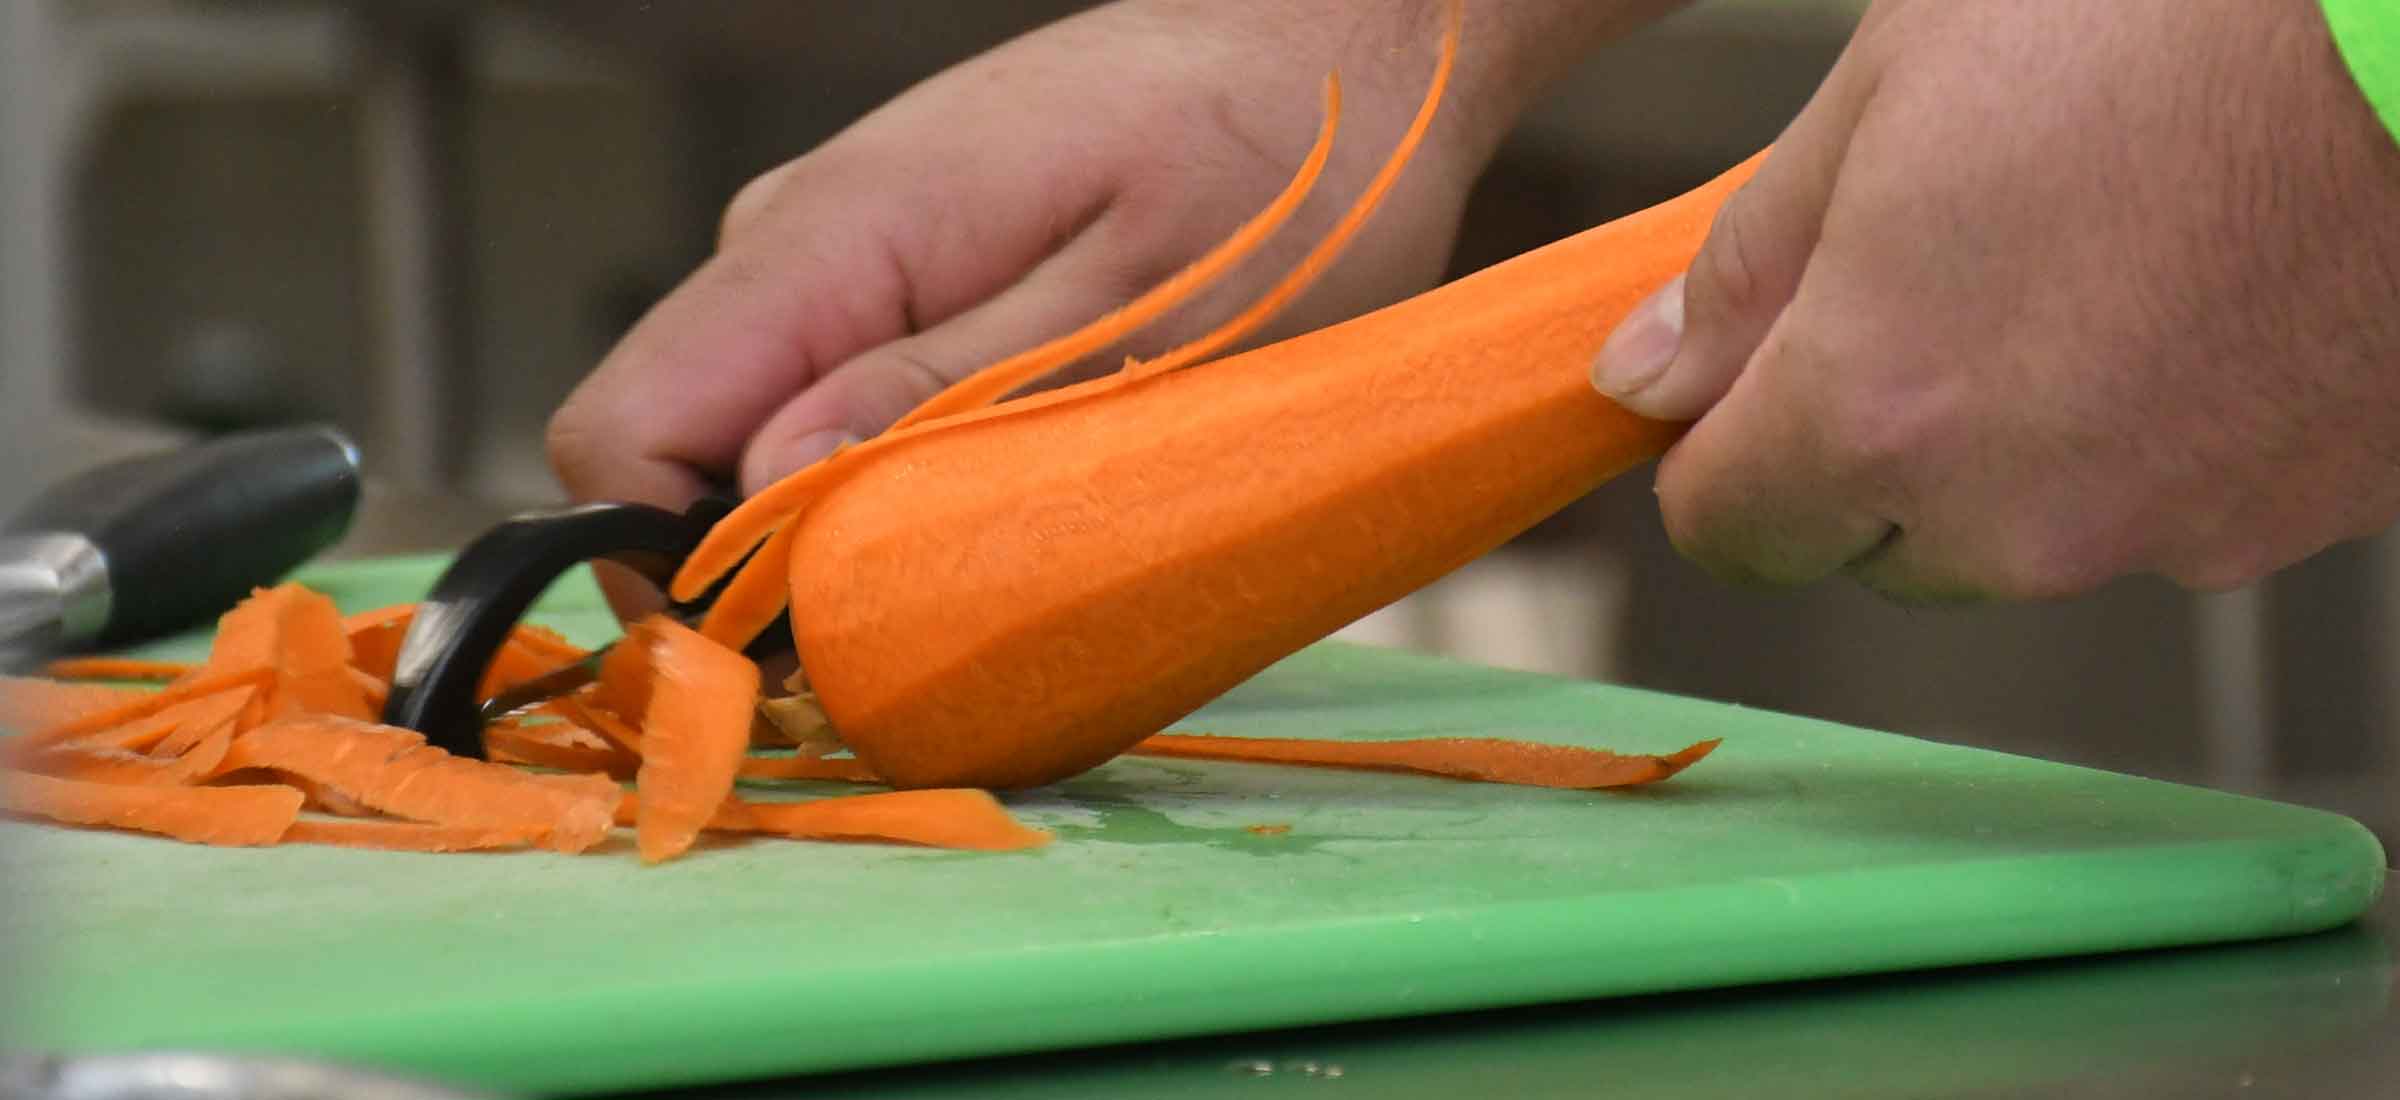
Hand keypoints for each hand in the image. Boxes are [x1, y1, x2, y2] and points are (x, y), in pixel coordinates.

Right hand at [550, 0, 1656, 613]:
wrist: (1337, 50)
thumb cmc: (1278, 169)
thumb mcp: (1139, 316)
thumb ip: (942, 399)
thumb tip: (761, 498)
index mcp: (838, 236)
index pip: (625, 429)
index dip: (680, 568)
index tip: (807, 649)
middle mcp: (800, 236)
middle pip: (678, 449)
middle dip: (771, 565)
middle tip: (940, 614)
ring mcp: (844, 253)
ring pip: (755, 435)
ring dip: (845, 523)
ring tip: (1009, 529)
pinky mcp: (897, 274)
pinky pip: (833, 399)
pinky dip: (892, 473)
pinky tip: (1013, 472)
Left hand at [1593, 0, 2399, 601]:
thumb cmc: (2162, 16)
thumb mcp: (1886, 93)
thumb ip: (1745, 268)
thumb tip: (1646, 377)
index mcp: (1878, 413)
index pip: (1729, 530)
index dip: (1717, 457)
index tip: (1741, 389)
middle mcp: (2018, 518)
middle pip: (1877, 546)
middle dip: (1869, 450)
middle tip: (1934, 287)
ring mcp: (2173, 533)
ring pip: (2026, 537)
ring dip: (2018, 450)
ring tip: (2088, 268)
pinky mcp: (2297, 520)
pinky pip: (2170, 513)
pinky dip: (2157, 440)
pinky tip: (2196, 301)